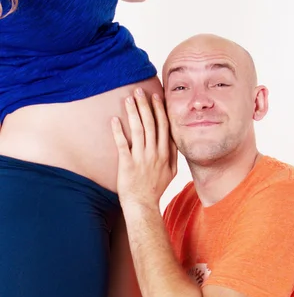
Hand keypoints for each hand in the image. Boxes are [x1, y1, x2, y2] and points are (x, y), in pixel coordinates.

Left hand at [111, 89, 177, 211]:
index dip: (160, 110)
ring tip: (129, 99)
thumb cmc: (155, 188)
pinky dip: (119, 131)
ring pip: (138, 130)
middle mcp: (154, 153)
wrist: (143, 205)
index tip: (156, 96)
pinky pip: (123, 144)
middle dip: (145, 105)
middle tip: (140, 91)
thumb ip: (173, 154)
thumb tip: (174, 139)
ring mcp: (141, 158)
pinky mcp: (127, 164)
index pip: (164, 126)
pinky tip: (115, 119)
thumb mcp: (170, 172)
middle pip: (151, 123)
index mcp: (165, 153)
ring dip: (133, 112)